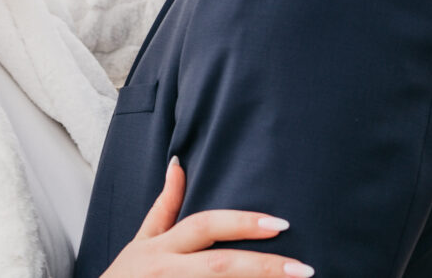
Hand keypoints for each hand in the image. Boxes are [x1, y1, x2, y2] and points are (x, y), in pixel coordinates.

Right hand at [100, 157, 314, 276]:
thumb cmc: (127, 276)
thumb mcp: (143, 239)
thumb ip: (165, 205)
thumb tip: (178, 164)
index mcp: (161, 247)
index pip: (205, 227)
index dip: (242, 223)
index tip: (280, 224)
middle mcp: (166, 270)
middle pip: (219, 266)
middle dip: (263, 266)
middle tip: (304, 268)